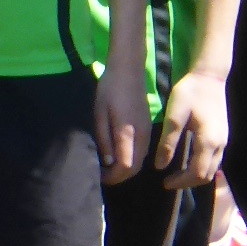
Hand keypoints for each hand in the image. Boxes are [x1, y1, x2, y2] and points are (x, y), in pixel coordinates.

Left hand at [94, 67, 152, 184]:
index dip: (112, 176)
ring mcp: (148, 131)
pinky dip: (131, 158)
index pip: (126, 166)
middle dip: (119, 176)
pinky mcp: (148, 127)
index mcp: (128, 133)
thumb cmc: (110, 89)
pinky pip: (142, 151)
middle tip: (102, 174)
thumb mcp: (100, 114)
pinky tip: (118, 153)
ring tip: (108, 166)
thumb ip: (104, 139)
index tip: (98, 175)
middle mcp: (142, 136)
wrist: (129, 69)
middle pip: (135, 167)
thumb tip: (107, 162)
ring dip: (125, 168)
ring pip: (140, 160)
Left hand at [157, 67, 229, 189]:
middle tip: (169, 181)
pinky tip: (189, 161)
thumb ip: (168, 142)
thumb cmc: (190, 93)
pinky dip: (202, 166)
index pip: (196, 173)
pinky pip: (215, 159)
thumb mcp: (174, 116)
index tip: (164, 182)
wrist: (209, 76)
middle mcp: (220, 145)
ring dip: (195, 175)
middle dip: (188, 182)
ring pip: (212, 169)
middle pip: (206, 175)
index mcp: (208, 141)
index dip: (180, 182)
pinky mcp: (224, 135)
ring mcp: (224, 140)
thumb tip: (160, 166)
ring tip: (177, 174)